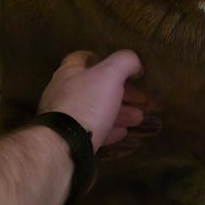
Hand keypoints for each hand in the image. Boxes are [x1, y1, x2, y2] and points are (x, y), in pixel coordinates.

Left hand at [37, 50, 154, 150]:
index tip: (121, 66)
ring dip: (119, 112)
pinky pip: (93, 130)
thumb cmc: (87, 103)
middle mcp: (63, 92)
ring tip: (138, 117)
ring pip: (96, 110)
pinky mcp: (70, 138)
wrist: (66, 145)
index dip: (102, 59)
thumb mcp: (110, 74)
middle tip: (141, 98)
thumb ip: (125, 62)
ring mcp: (65, 117)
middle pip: (95, 87)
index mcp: (69, 72)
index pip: (83, 58)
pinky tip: (123, 132)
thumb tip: (135, 64)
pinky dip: (109, 129)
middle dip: (120, 91)